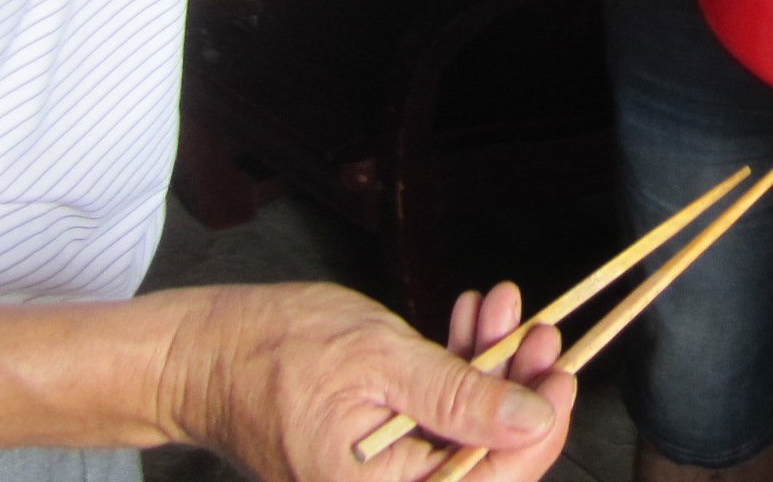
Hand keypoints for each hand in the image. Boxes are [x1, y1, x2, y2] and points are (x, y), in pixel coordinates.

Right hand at [156, 281, 572, 481]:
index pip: (491, 481)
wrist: (207, 352)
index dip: (540, 430)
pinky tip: (469, 320)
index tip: (565, 373)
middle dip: (520, 388)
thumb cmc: (276, 353)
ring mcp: (385, 475)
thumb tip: (532, 422)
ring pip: (466, 427)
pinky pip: (437, 414)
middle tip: (540, 330)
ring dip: (492, 367)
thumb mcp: (380, 362)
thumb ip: (458, 396)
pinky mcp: (382, 447)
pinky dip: (458, 367)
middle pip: (486, 456)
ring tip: (500, 307)